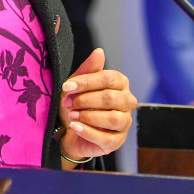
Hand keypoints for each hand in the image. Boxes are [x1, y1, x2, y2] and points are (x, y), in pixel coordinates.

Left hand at [58, 48, 137, 165]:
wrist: (70, 130)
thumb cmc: (77, 102)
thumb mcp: (78, 84)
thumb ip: (88, 69)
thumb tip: (99, 51)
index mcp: (120, 83)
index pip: (108, 78)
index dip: (86, 82)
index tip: (66, 86)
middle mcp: (127, 101)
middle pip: (110, 98)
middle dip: (85, 100)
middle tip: (67, 103)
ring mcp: (125, 122)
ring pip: (113, 118)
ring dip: (88, 116)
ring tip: (71, 115)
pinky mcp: (118, 141)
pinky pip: (106, 138)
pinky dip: (88, 132)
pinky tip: (75, 127)